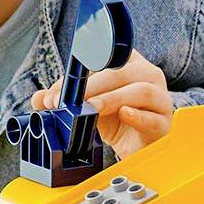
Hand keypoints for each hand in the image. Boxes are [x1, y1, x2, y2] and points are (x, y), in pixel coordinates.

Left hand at [33, 50, 172, 154]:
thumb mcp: (86, 107)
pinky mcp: (164, 123)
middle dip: (90, 86)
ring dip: (112, 98)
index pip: (105, 56)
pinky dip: (137, 116)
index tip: (59, 88)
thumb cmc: (114, 121)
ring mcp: (160, 99)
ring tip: (92, 108)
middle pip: (121, 72)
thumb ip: (63, 100)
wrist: (136, 147)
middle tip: (68, 101)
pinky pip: (153, 117)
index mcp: (129, 64)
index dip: (80, 68)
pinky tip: (123, 115)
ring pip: (140, 90)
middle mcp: (148, 75)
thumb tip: (38, 99)